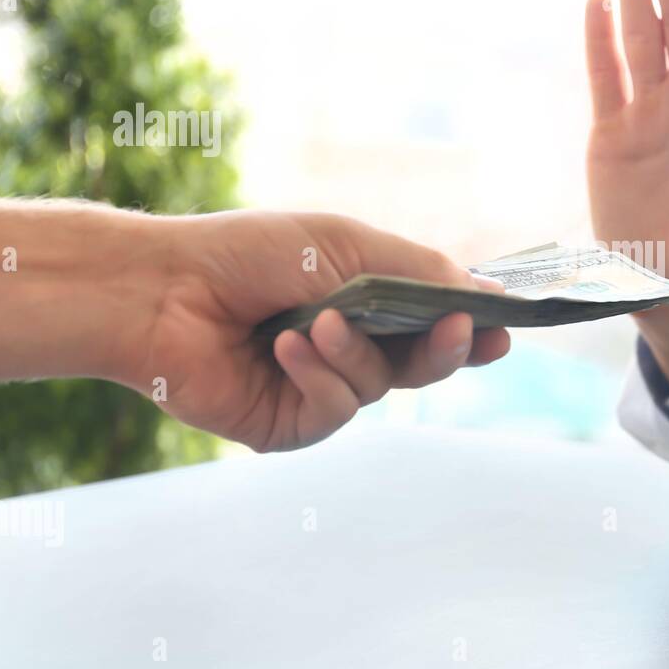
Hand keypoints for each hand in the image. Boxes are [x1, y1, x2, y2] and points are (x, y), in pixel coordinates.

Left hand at [137, 210, 509, 451]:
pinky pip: (335, 410)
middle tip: (454, 330)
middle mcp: (351, 347)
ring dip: (353, 352)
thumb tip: (488, 295)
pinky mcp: (291, 423)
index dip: (472, 330)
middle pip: (425, 364)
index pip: (437, 324)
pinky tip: (282, 349)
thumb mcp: (350, 245)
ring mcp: (322, 388)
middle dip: (443, 348)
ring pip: (381, 386)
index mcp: (369, 302)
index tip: (502, 330)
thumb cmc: (253, 254)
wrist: (166, 290)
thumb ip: (421, 270)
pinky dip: (316, 376)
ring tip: (313, 323)